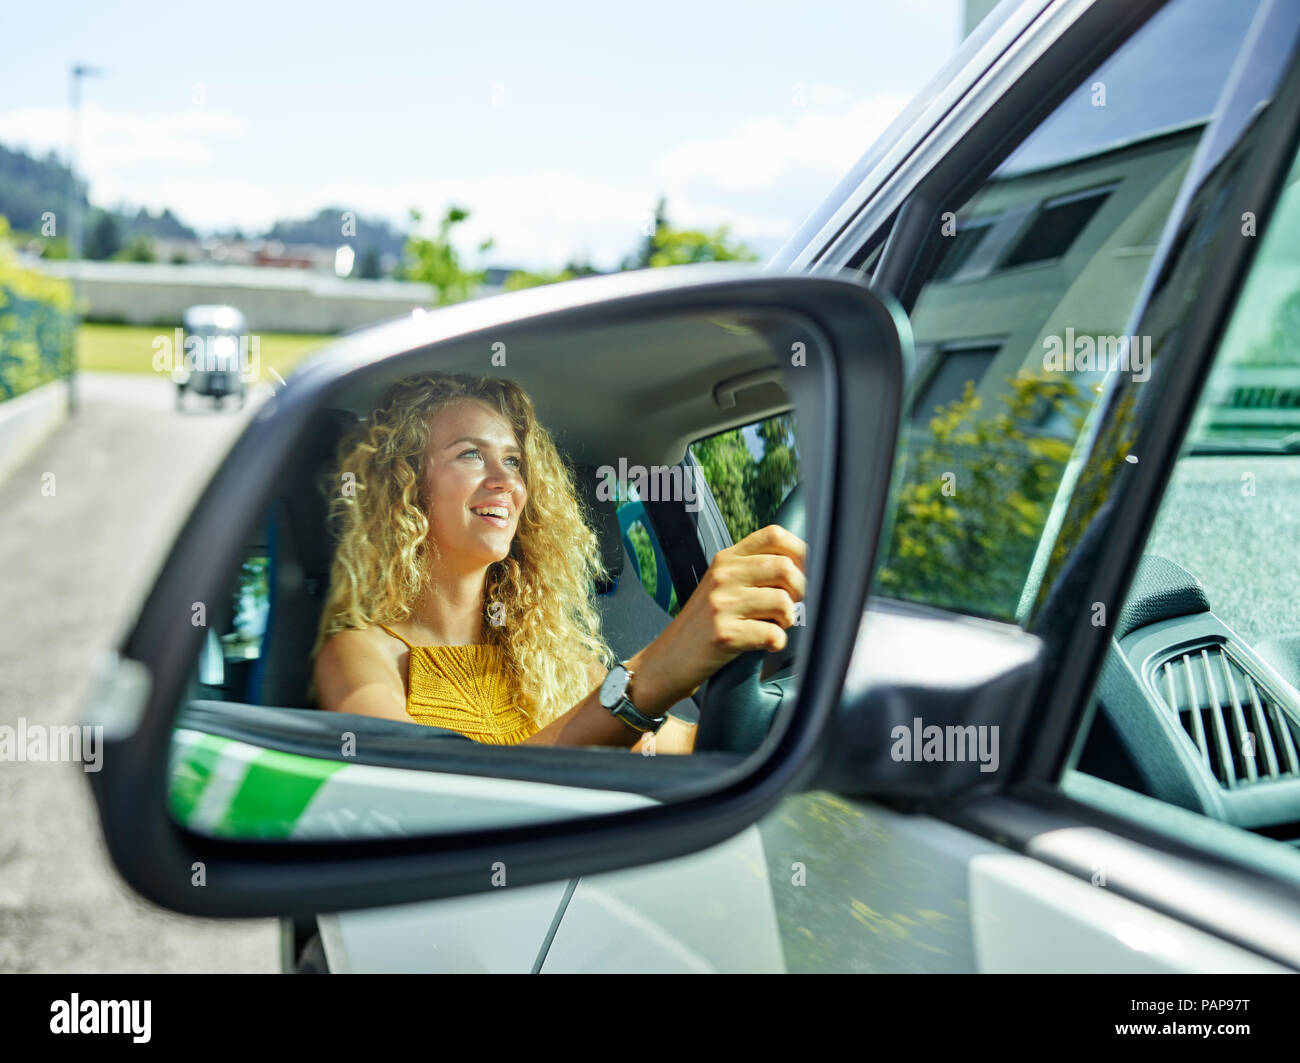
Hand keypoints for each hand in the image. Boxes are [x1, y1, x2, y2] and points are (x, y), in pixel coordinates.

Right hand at [626, 524, 805, 714]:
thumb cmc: (703, 625)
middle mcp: (723, 576)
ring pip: (783, 602)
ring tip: (775, 627)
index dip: (800, 552)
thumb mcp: (721, 586)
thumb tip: (803, 567)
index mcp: (726, 559)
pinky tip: (765, 645)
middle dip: (800, 591)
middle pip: (785, 568)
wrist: (669, 659)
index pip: (773, 535)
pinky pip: (772, 635)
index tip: (803, 573)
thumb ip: (753, 570)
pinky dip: (776, 643)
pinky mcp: (724, 634)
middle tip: (790, 607)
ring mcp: (722, 604)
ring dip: (788, 620)